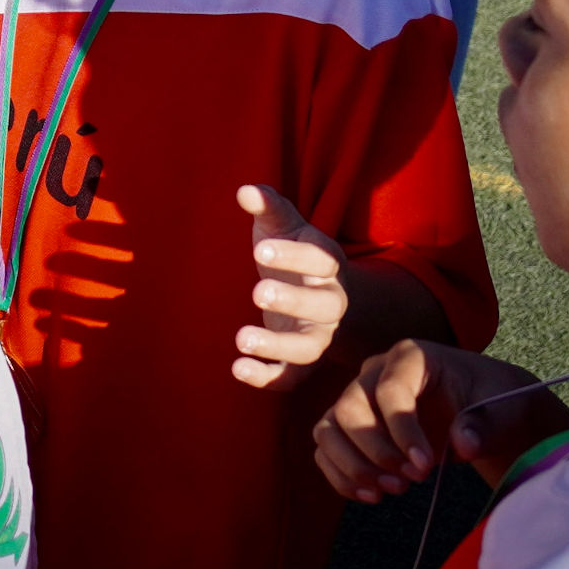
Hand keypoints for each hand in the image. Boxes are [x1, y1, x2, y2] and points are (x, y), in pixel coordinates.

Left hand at [229, 185, 351, 388]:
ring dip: (278, 347)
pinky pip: (292, 378)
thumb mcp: (284, 226)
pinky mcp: (301, 363)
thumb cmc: (293, 253)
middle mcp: (331, 302)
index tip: (261, 250)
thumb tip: (246, 190)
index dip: (294, 256)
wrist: (317, 293)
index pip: (321, 258)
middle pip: (324, 306)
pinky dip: (268, 378)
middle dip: (294, 300)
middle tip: (258, 292)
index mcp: (328, 264)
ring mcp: (318, 336)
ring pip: (310, 349)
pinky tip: (237, 368)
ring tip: (241, 338)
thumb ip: (269, 206)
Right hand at [312, 339, 568, 500]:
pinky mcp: (353, 426)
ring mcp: (360, 398)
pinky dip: (342, 475)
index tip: (425, 467)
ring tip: (390, 490)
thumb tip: (463, 443)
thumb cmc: (495, 403)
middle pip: (349, 407)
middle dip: (375, 451)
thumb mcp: (501, 411)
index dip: (402, 431)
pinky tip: (372, 495)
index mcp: (411, 356)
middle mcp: (375, 371)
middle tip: (410, 481)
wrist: (487, 411)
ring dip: (353, 466)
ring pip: (329, 428)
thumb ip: (483, 425)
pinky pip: (328, 448)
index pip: (390, 390)